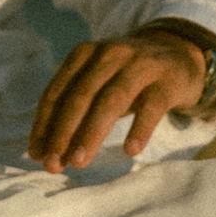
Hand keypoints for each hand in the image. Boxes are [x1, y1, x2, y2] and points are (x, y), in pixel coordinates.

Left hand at [27, 29, 207, 172]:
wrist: (179, 52)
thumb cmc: (127, 76)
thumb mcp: (98, 83)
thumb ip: (74, 112)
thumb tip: (46, 152)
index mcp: (84, 54)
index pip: (58, 91)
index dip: (44, 124)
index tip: (36, 154)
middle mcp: (109, 54)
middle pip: (81, 95)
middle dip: (63, 132)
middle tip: (53, 164)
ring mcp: (140, 65)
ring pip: (112, 99)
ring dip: (92, 132)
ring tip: (79, 162)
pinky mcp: (167, 81)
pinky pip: (152, 106)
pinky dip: (139, 128)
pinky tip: (130, 151)